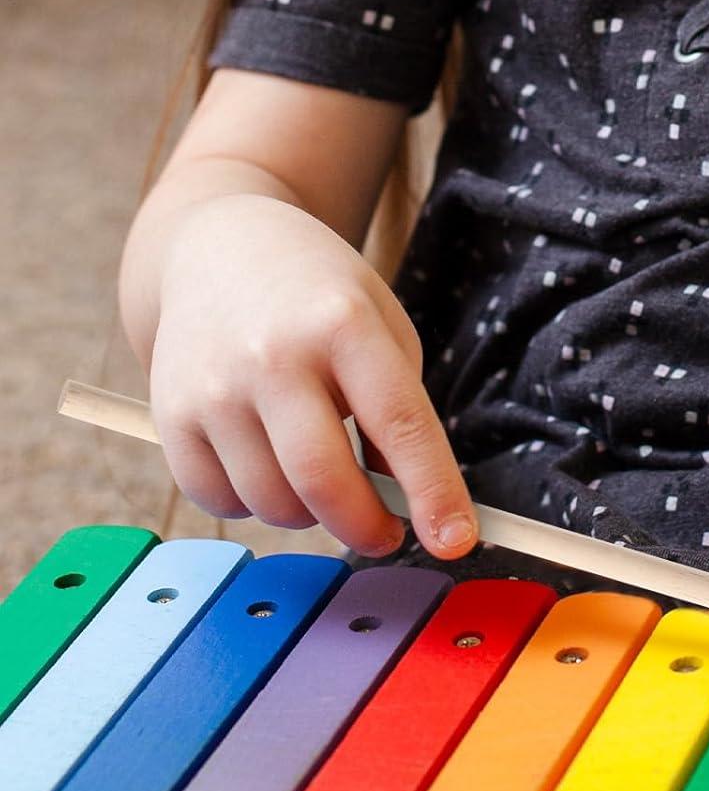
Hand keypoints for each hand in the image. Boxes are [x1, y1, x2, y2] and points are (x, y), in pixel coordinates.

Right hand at [148, 192, 475, 560]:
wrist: (221, 249)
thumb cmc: (321, 301)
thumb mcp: (382, 331)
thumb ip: (399, 413)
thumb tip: (405, 505)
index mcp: (343, 324)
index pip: (399, 423)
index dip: (433, 491)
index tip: (456, 540)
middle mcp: (272, 355)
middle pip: (323, 478)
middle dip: (366, 527)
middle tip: (387, 535)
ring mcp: (213, 387)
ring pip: (271, 502)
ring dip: (311, 515)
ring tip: (324, 480)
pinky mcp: (170, 416)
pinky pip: (219, 502)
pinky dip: (255, 506)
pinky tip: (270, 469)